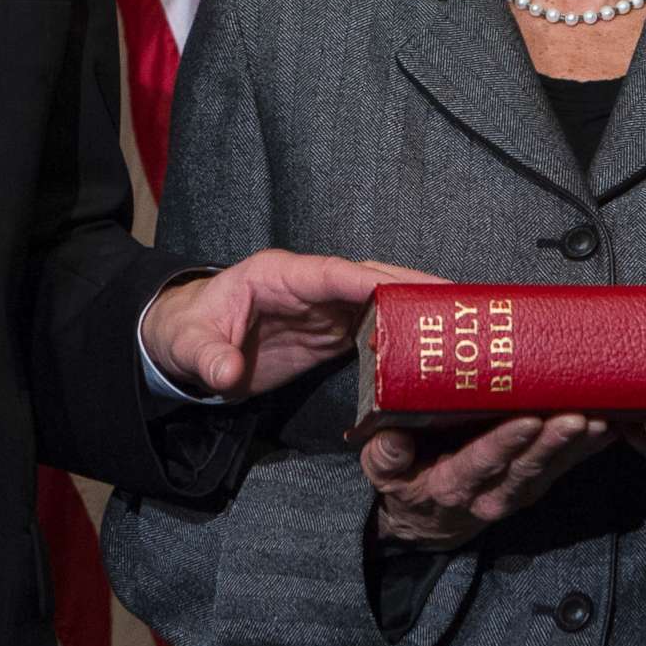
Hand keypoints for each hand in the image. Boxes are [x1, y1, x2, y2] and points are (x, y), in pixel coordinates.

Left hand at [141, 250, 437, 400]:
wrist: (188, 347)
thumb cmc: (187, 333)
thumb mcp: (189, 346)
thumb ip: (209, 357)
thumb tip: (227, 372)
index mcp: (279, 276)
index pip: (331, 273)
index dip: (369, 280)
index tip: (408, 287)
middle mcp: (309, 287)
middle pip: (367, 280)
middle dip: (409, 286)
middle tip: (456, 299)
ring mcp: (323, 310)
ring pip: (376, 302)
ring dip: (413, 309)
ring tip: (458, 320)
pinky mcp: (329, 334)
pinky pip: (370, 329)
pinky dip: (400, 334)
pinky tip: (428, 347)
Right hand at [362, 414, 614, 549]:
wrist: (428, 517)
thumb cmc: (405, 479)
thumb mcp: (384, 472)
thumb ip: (386, 457)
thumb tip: (393, 438)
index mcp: (453, 485)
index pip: (482, 463)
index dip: (506, 443)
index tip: (528, 420)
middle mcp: (492, 493)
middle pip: (528, 467)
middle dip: (555, 440)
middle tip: (580, 415)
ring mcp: (520, 490)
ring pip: (554, 467)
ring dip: (580, 444)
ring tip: (605, 417)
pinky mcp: (538, 482)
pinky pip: (568, 464)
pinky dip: (591, 447)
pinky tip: (613, 424)